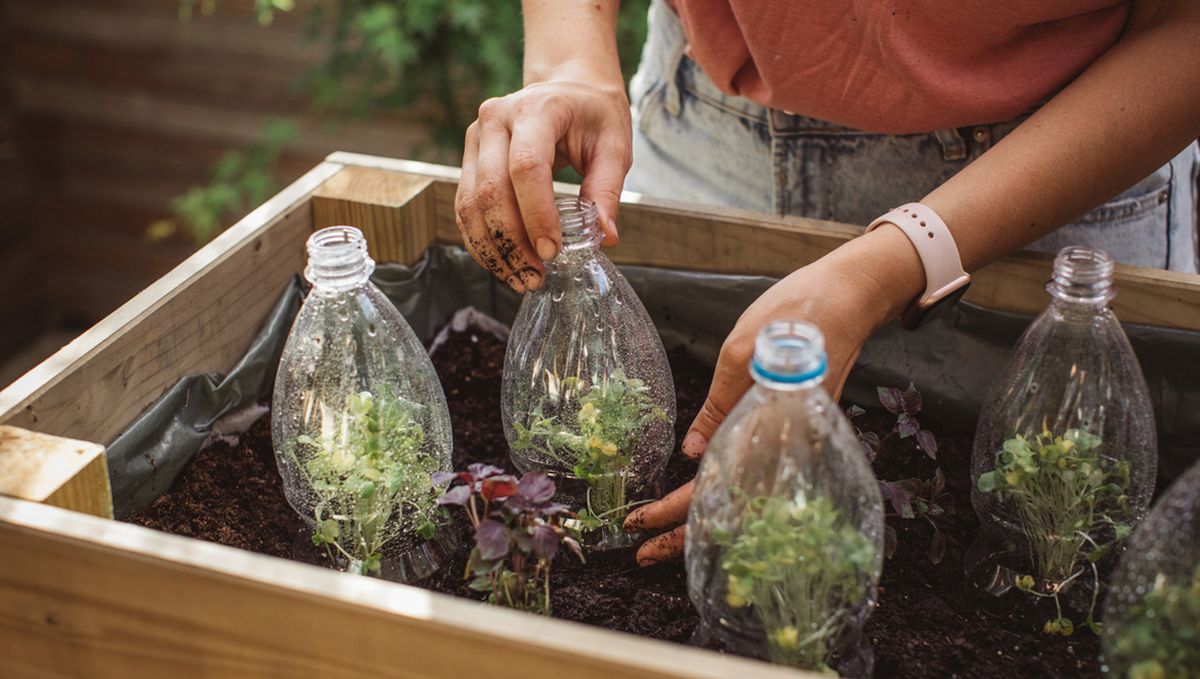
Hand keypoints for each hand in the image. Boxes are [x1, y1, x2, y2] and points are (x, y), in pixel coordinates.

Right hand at [455, 78, 630, 291]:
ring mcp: (476, 137)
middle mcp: (496, 119)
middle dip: (512, 241)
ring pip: (470, 203)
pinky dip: (481, 240)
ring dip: (492, 248)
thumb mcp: (614, 145)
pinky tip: (503, 262)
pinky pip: (464, 206)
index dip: (536, 214)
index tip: (553, 251)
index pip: (527, 167)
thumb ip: (607, 190)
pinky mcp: (468, 158)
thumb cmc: (593, 114)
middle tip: (536, 275)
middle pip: (491, 190)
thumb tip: (603, 237)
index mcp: (537, 109)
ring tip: (521, 277)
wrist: (567, 87)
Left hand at [624, 228, 922, 564]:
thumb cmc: (796, 312)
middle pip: (733, 505)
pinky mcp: (800, 432)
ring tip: (665, 541)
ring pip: (747, 497)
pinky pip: (762, 478)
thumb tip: (693, 454)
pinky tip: (708, 505)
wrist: (851, 296)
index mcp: (772, 426)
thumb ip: (718, 406)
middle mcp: (790, 445)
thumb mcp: (740, 350)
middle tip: (642, 553)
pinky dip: (731, 498)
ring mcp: (798, 442)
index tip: (639, 523)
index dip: (676, 509)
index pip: (717, 484)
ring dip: (706, 521)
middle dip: (686, 532)